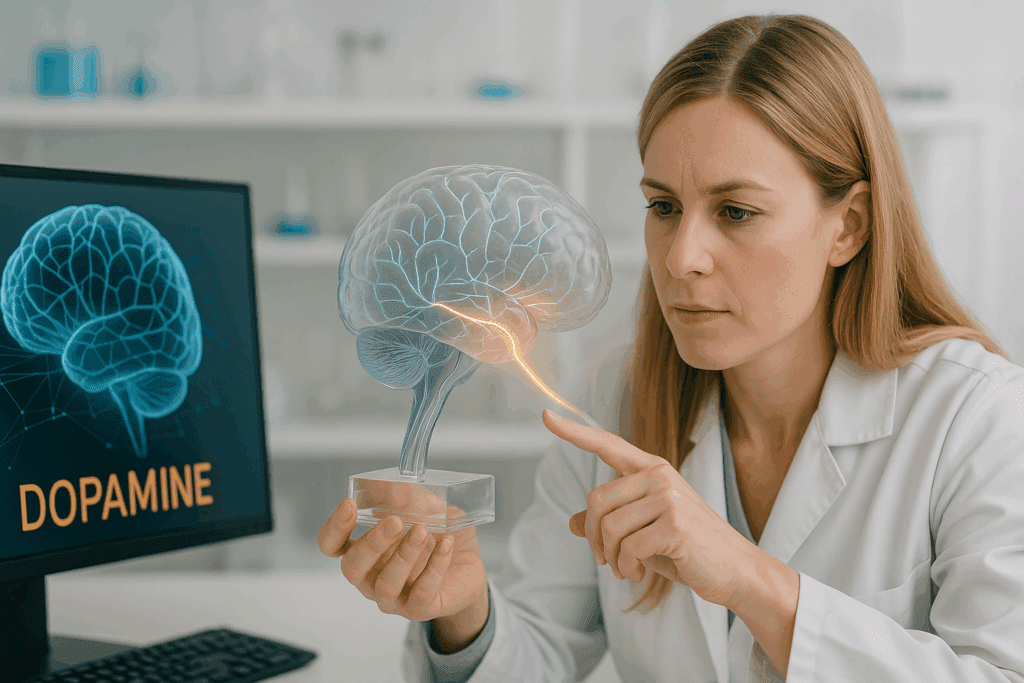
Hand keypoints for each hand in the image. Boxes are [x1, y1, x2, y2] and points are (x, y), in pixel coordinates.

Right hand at [318, 497, 487, 621]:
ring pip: (386, 584)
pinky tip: (446, 545)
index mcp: (364, 551)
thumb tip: (399, 487)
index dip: (334, 528)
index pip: (331, 546)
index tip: (349, 504)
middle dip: (373, 542)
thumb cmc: (438, 536)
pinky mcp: (419, 610)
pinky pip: (421, 594)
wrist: (467, 567)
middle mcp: (370, 578)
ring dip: (404, 555)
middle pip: (352, 567)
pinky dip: (435, 567)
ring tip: (423, 531)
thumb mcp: (428, 510)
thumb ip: (412, 499)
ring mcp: (393, 598)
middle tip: (396, 521)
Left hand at [543, 408, 752, 606]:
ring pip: (609, 528)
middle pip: (596, 501)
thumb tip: (573, 522)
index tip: (545, 415)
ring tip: (624, 568)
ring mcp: (669, 497)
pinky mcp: (676, 524)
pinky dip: (625, 567)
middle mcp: (659, 475)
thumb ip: (610, 522)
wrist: (734, 570)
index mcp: (651, 469)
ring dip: (610, 557)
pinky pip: (628, 547)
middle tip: (605, 559)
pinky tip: (637, 574)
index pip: (606, 444)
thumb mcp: (642, 532)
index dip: (573, 431)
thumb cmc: (686, 549)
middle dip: (594, 538)